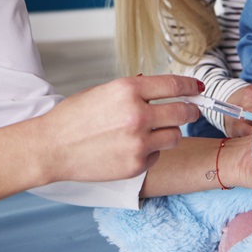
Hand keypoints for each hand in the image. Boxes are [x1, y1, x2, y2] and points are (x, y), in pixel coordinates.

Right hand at [39, 74, 201, 183]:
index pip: (174, 85)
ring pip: (175, 136)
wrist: (52, 147)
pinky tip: (131, 148)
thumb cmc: (73, 118)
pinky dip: (150, 152)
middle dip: (190, 110)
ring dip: (169, 132)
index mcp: (128, 90)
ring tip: (152, 132)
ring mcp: (139, 142)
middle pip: (183, 111)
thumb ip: (135, 91)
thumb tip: (164, 91)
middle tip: (190, 110)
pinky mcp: (136, 165)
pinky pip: (158, 156)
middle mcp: (137, 114)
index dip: (191, 86)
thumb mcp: (104, 91)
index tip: (198, 89)